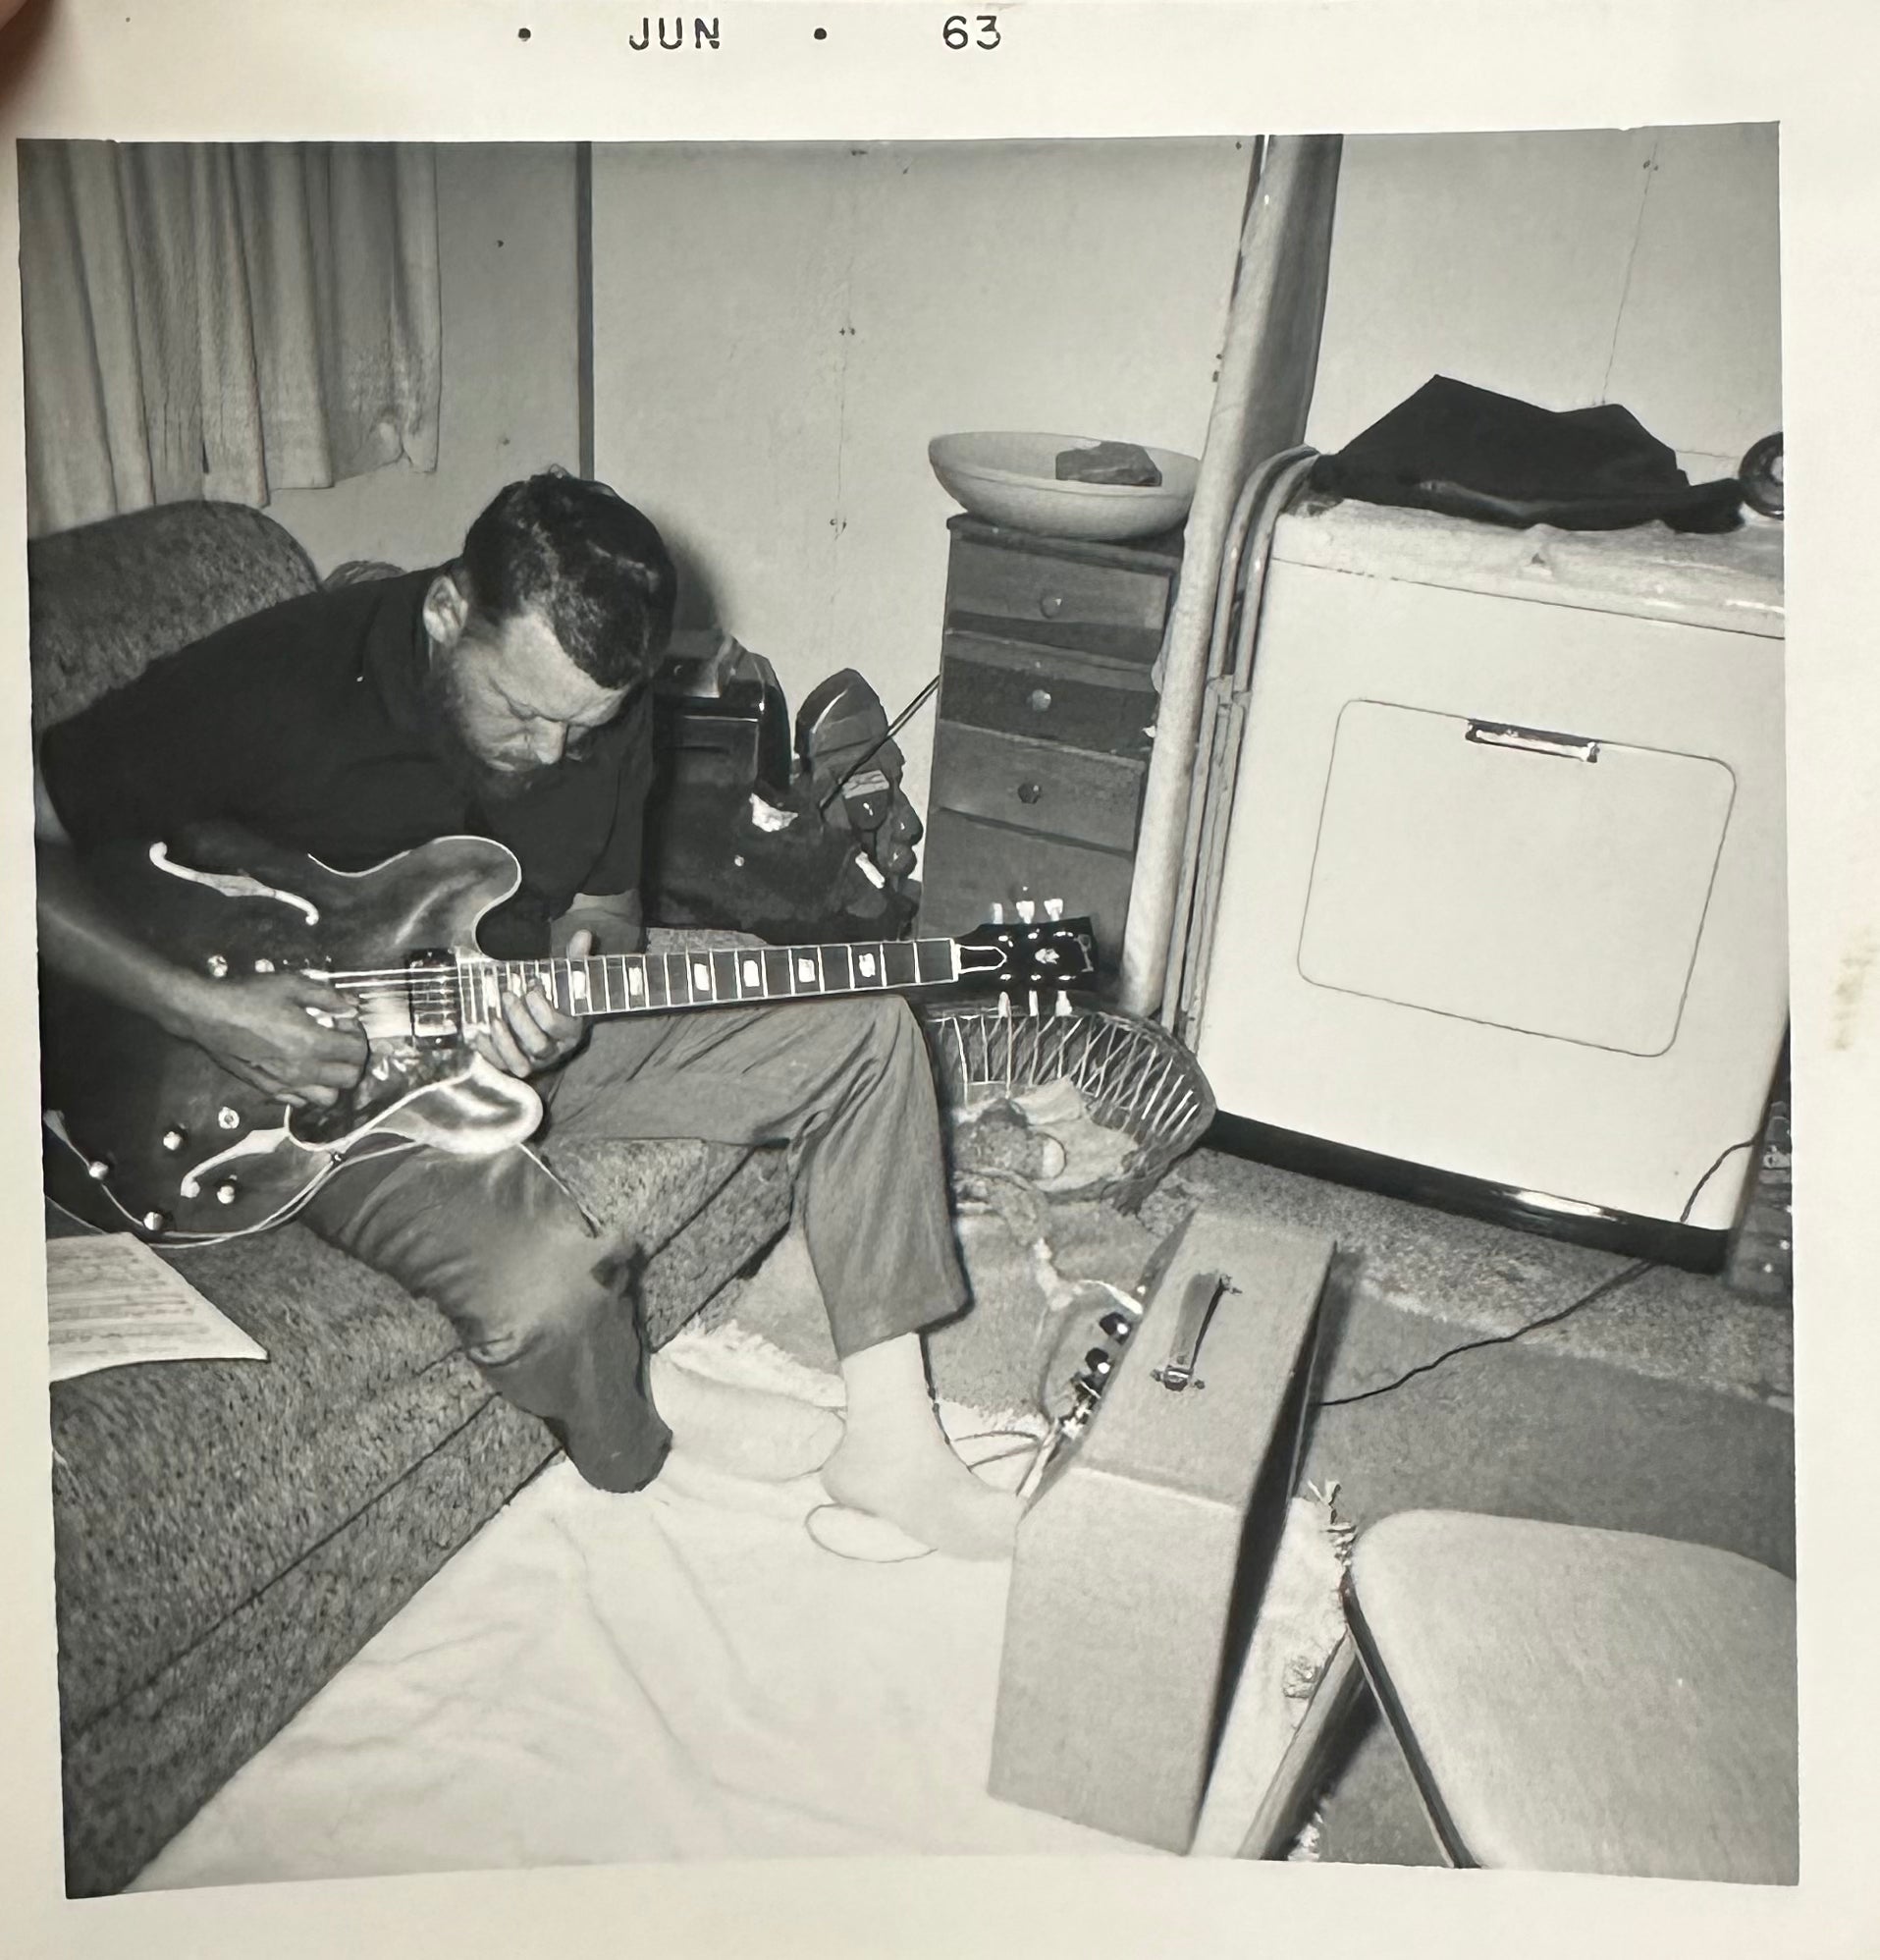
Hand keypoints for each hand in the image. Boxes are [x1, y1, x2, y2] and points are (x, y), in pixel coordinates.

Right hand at [176, 970, 368, 1110]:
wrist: (207, 1014)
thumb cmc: (247, 997)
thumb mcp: (292, 985)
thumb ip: (327, 997)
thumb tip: (351, 1006)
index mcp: (311, 1043)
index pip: (357, 1052)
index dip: (358, 1035)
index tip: (345, 1022)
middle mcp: (301, 1069)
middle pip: (349, 1079)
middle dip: (352, 1060)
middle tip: (340, 1041)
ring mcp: (284, 1083)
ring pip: (328, 1098)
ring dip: (333, 1080)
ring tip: (324, 1059)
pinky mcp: (267, 1089)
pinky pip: (300, 1101)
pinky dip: (308, 1090)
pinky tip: (301, 1069)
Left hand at [474, 929, 591, 1079]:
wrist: (552, 1023)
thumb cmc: (559, 1000)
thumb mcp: (568, 981)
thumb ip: (576, 960)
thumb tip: (583, 933)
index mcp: (571, 1031)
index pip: (557, 1026)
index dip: (542, 1009)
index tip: (532, 986)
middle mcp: (554, 1051)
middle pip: (537, 1044)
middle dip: (520, 1019)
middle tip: (507, 995)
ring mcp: (534, 1062)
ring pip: (520, 1063)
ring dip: (504, 1041)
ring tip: (494, 1017)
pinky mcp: (514, 1065)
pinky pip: (500, 1066)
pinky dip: (488, 1051)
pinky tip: (478, 1033)